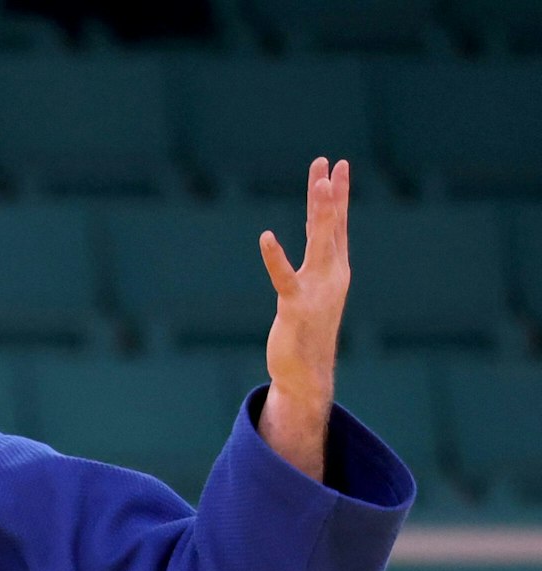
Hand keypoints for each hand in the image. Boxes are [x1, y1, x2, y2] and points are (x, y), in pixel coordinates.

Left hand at [256, 158, 349, 480]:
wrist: (308, 374)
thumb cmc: (308, 333)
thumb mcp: (315, 292)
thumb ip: (316, 266)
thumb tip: (318, 242)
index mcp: (335, 269)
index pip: (336, 224)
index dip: (336, 194)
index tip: (338, 165)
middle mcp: (332, 275)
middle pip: (331, 225)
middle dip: (330, 193)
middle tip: (329, 163)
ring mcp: (317, 290)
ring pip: (319, 242)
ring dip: (319, 212)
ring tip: (319, 184)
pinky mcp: (295, 307)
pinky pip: (284, 277)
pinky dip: (275, 257)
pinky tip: (265, 237)